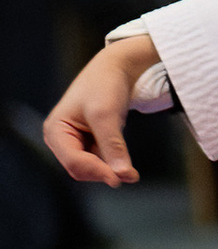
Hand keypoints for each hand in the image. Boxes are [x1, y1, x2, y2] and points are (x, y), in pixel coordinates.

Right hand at [45, 33, 163, 185]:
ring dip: (110, 170)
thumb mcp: (107, 115)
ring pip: (92, 169)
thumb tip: (122, 175)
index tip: (121, 179)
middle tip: (131, 176)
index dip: (98, 172)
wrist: (116, 70)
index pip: (74, 162)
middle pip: (81, 169)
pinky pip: (101, 162)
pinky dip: (113, 164)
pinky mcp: (89, 143)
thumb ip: (113, 146)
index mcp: (55, 130)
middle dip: (104, 173)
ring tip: (131, 171)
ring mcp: (74, 142)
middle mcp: (61, 139)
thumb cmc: (104, 85)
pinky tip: (126, 163)